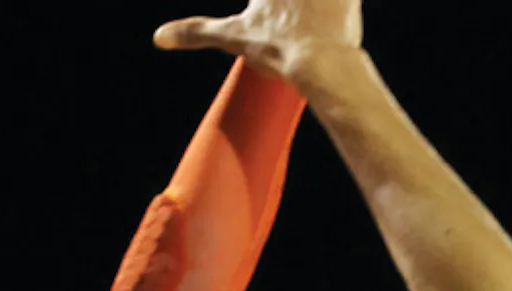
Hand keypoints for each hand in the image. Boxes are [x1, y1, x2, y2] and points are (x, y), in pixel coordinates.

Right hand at [153, 0, 361, 80]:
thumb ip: (196, 32)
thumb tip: (159, 38)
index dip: (268, 7)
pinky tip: (340, 10)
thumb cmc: (277, 50)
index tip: (268, 14)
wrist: (321, 64)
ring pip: (319, 2)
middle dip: (291, 8)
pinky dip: (347, 4)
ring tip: (312, 17)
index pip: (263, 1)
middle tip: (288, 20)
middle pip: (290, 1)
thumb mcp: (232, 38)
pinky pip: (352, 0)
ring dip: (317, 9)